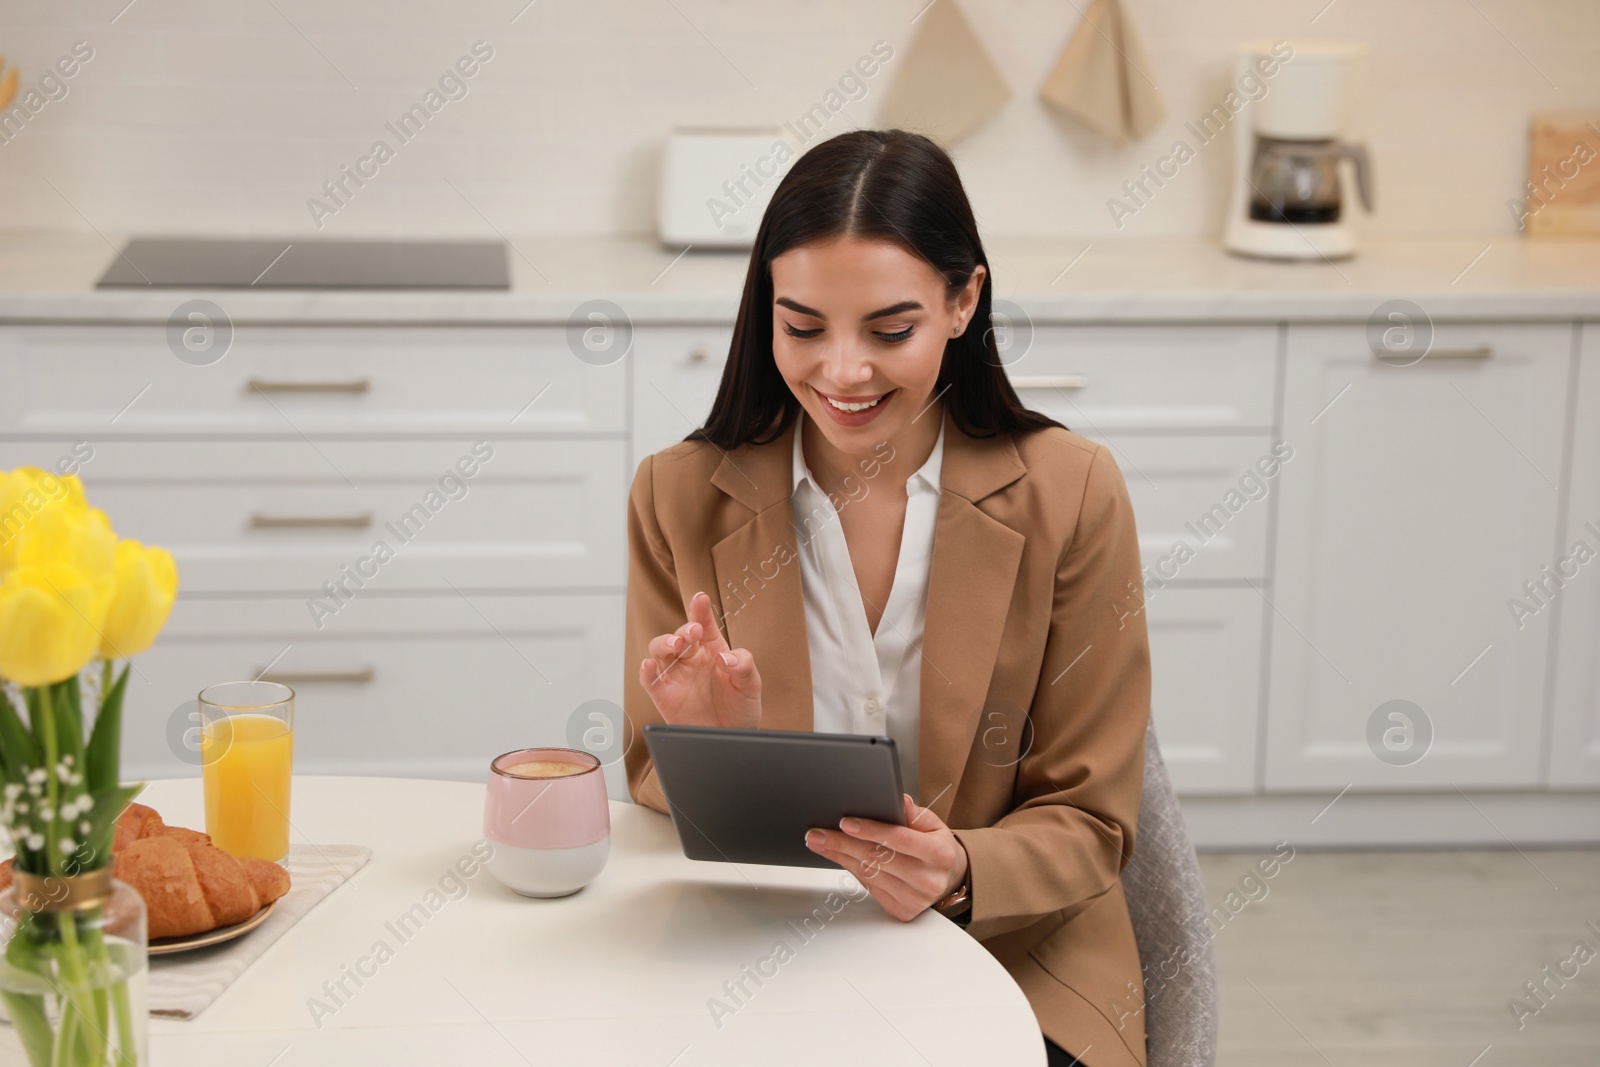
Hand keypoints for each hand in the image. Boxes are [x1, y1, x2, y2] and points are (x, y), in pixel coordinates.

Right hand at [639, 591, 761, 730]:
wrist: (731, 736)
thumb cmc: (740, 707)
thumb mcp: (751, 685)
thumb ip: (743, 666)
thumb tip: (725, 657)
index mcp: (713, 648)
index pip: (704, 623)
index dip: (700, 609)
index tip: (701, 598)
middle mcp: (691, 658)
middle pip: (679, 635)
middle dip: (684, 631)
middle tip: (693, 632)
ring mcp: (675, 674)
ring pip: (659, 650)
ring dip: (664, 644)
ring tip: (675, 645)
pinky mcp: (663, 694)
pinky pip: (649, 679)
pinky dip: (646, 671)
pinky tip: (649, 666)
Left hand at [804, 793, 969, 922]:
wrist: (949, 877)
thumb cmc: (936, 846)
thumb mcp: (932, 823)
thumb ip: (913, 812)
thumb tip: (898, 800)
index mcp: (939, 854)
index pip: (898, 840)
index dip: (870, 830)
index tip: (845, 822)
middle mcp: (928, 880)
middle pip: (877, 859)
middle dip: (842, 844)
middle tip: (817, 833)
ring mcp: (914, 899)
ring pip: (868, 874)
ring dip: (840, 857)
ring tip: (820, 842)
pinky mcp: (902, 911)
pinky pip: (869, 887)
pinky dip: (851, 870)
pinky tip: (838, 857)